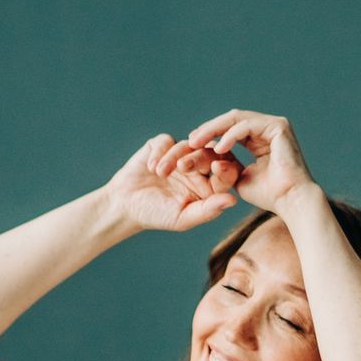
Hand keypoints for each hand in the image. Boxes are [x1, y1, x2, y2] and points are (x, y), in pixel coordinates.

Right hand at [101, 133, 241, 232]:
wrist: (126, 205)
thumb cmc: (158, 215)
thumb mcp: (183, 218)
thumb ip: (208, 210)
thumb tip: (233, 200)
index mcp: (210, 186)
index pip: (226, 174)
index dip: (226, 170)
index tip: (219, 168)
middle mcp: (199, 168)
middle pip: (209, 154)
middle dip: (198, 158)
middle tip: (183, 167)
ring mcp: (180, 155)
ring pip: (188, 145)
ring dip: (174, 158)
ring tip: (160, 173)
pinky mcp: (161, 146)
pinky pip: (166, 142)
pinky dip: (160, 153)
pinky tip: (152, 168)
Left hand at [178, 109, 316, 213]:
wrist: (291, 201)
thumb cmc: (270, 195)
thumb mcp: (240, 177)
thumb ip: (228, 164)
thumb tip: (212, 157)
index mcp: (261, 138)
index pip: (231, 128)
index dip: (211, 134)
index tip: (192, 144)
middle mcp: (269, 127)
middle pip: (232, 119)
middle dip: (209, 129)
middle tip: (190, 140)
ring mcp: (275, 125)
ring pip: (237, 119)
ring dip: (214, 130)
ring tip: (197, 142)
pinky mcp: (279, 126)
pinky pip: (247, 126)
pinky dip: (231, 136)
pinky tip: (219, 148)